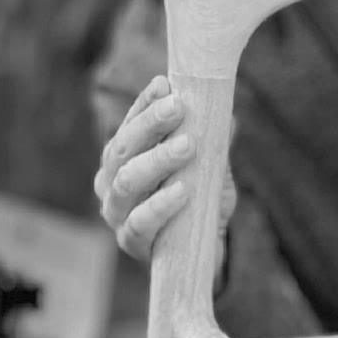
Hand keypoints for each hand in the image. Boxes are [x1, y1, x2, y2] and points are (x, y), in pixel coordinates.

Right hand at [94, 75, 235, 281]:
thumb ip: (212, 143)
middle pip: (122, 148)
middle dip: (150, 124)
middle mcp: (110, 183)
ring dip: (157, 159)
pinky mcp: (131, 243)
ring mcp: (117, 214)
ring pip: (127, 181)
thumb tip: (226, 115)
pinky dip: (160, 205)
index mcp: (122, 158)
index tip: (165, 83)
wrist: (203, 253)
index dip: (143, 103)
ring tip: (187, 145)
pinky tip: (181, 191)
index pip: (129, 124)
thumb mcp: (209, 168)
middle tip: (179, 107)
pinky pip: (141, 222)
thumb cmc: (199, 203)